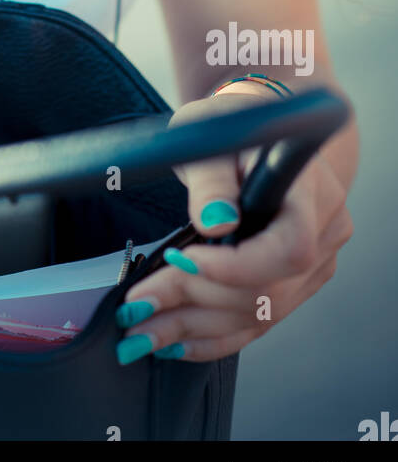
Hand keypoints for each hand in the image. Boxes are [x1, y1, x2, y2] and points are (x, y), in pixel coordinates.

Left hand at [114, 85, 353, 363]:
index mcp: (313, 191)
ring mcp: (315, 265)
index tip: (183, 261)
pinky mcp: (296, 286)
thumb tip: (214, 221)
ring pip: (257, 314)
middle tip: (136, 305)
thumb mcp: (211, 131)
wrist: (262, 129)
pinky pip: (256, 323)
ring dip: (193, 327)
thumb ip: (211, 178)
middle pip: (267, 288)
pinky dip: (211, 336)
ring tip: (140, 331)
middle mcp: (325, 232)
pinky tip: (172, 340)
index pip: (290, 246)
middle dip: (194, 300)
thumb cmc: (236, 121)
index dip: (237, 266)